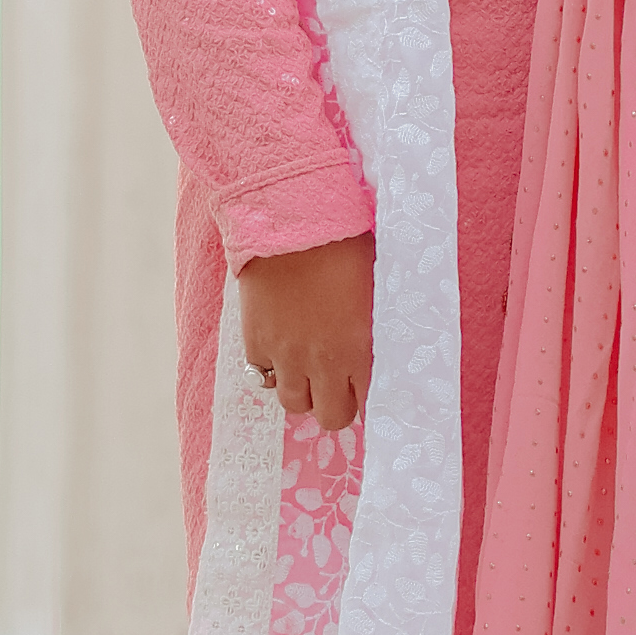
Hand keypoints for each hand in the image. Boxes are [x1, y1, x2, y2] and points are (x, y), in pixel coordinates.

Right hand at [240, 233, 375, 435]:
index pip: (369, 403)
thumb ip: (376, 324)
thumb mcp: (374, 285)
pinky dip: (272, 369)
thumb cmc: (344, 241)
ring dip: (303, 390)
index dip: (367, 397)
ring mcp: (285, 355)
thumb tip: (380, 342)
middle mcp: (323, 362)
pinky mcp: (255, 342)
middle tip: (337, 382)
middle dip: (336, 402)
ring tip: (306, 367)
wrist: (290, 218)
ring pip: (293, 404)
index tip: (365, 386)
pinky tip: (281, 347)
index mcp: (360, 348)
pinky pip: (262, 377)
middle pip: (331, 417)